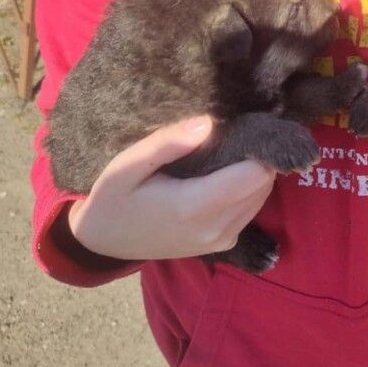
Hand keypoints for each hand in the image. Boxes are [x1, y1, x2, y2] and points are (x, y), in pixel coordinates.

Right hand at [67, 116, 276, 259]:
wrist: (104, 241)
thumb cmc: (114, 197)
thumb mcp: (129, 164)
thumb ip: (169, 143)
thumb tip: (208, 123)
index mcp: (192, 207)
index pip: (254, 174)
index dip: (255, 148)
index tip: (241, 128)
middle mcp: (215, 229)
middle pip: (263, 184)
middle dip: (255, 158)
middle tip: (232, 138)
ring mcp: (222, 240)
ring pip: (262, 196)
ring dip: (253, 174)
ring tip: (227, 156)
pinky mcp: (225, 244)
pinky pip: (251, 209)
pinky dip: (246, 190)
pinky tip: (223, 177)